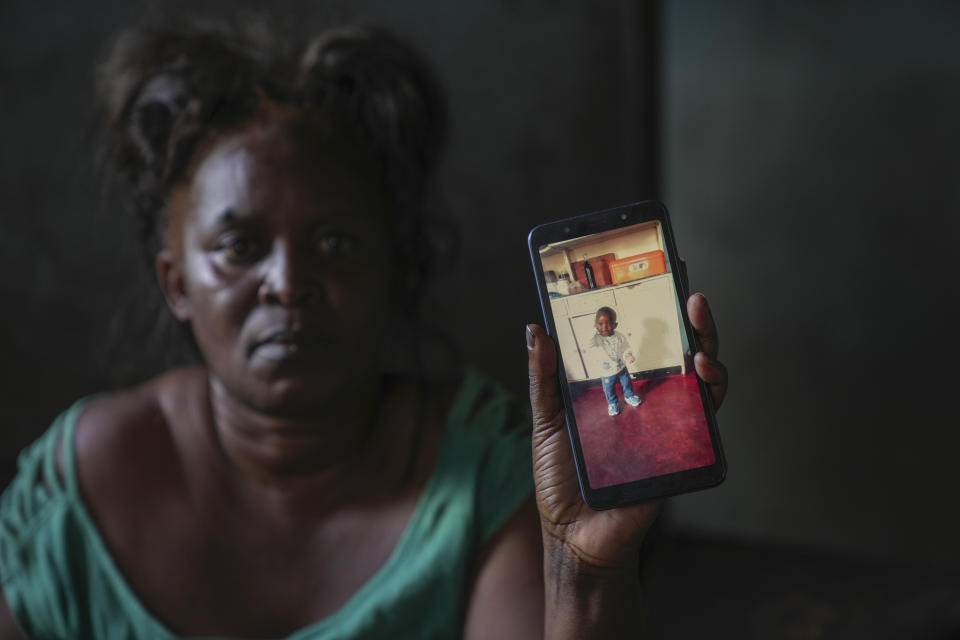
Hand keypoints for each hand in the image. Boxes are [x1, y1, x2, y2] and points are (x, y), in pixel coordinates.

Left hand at [526, 271, 727, 570]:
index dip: (652, 303)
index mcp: (618, 385)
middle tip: (686, 285)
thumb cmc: (562, 478)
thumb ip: (544, 378)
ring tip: (697, 322)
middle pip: (679, 348)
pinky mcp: (684, 449)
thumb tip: (536, 328)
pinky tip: (702, 368)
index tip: (659, 265)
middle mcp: (650, 398)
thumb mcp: (546, 420)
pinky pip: (707, 414)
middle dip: (688, 315)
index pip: (640, 337)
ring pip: (702, 374)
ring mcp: (671, 422)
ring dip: (707, 343)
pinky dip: (711, 388)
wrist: (575, 535)